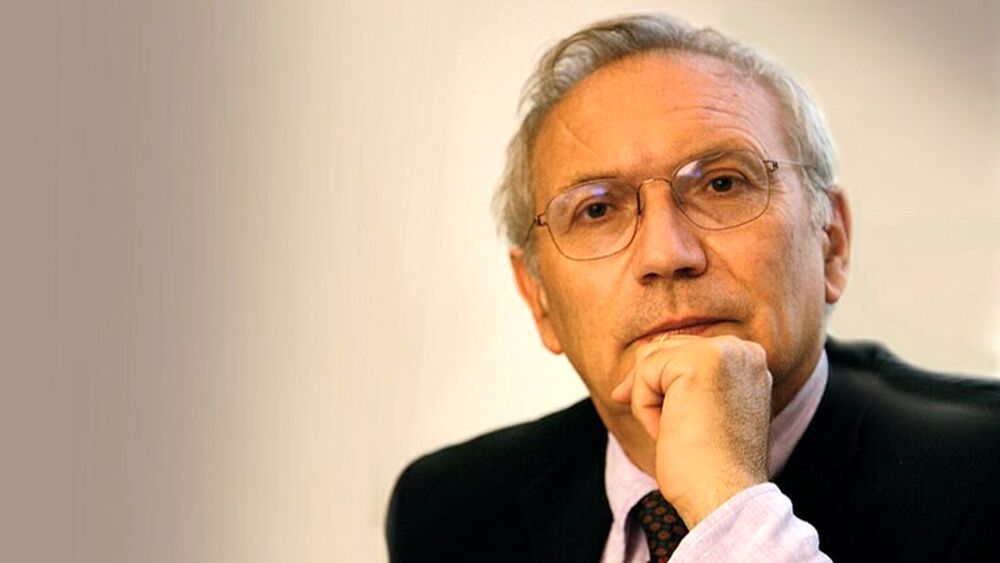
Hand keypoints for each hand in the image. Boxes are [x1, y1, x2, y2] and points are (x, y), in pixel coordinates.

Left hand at [611, 335, 771, 527]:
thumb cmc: (711, 466)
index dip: (659, 381)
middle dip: (649, 389)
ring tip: (676, 432)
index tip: (655, 412)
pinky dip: (644, 408)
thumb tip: (632, 372)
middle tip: (665, 428)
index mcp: (748, 359)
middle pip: (663, 349)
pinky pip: (644, 373)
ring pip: (650, 360)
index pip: (683, 350)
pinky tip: (670, 432)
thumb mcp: (703, 412)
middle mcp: (742, 349)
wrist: (725, 497)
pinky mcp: (699, 362)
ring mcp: (724, 351)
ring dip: (648, 401)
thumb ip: (683, 381)